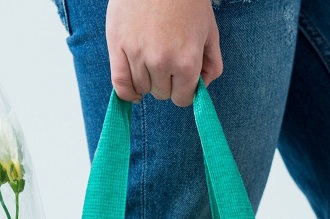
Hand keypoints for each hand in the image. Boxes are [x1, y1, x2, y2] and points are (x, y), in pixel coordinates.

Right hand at [106, 0, 222, 106]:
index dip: (184, 91)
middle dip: (167, 83)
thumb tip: (203, 87)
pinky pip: (120, 84)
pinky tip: (134, 92)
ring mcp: (137, 56)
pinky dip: (127, 92)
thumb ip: (212, 63)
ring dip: (148, 81)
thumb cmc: (187, 1)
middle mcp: (161, 63)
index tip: (182, 81)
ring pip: (142, 89)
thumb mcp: (210, 31)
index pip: (183, 99)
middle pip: (162, 94)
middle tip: (167, 61)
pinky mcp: (118, 47)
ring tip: (152, 61)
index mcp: (187, 61)